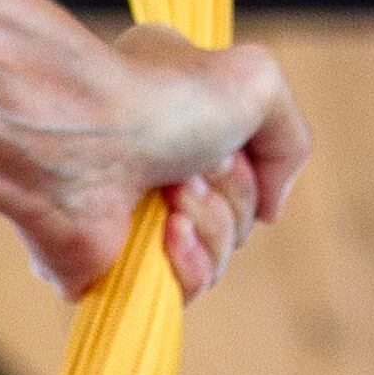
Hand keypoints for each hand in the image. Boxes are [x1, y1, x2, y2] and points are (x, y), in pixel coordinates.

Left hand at [0, 0, 309, 300]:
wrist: (84, 141)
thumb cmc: (156, 100)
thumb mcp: (259, 83)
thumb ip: (289, 142)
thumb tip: (270, 210)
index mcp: (179, 120)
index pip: (247, 167)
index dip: (250, 162)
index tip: (224, 141)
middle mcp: (155, 171)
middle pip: (240, 215)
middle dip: (232, 192)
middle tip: (193, 165)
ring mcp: (133, 224)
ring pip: (220, 256)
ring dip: (212, 223)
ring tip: (171, 193)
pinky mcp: (114, 272)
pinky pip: (185, 292)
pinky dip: (189, 263)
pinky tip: (165, 233)